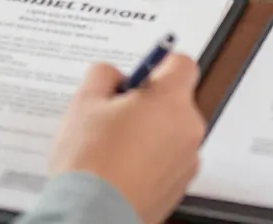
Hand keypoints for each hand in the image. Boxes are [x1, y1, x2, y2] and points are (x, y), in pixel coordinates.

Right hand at [48, 54, 206, 223]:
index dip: (157, 66)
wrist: (92, 215)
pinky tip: (121, 168)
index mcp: (171, 102)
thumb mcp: (84, 102)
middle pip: (175, 101)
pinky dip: (150, 161)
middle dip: (148, 103)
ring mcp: (187, 162)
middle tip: (114, 115)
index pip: (182, 63)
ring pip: (170, 132)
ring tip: (113, 147)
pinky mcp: (179, 188)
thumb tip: (112, 75)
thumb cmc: (91, 163)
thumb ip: (103, 74)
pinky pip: (167, 161)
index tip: (138, 76)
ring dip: (149, 133)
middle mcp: (188, 130)